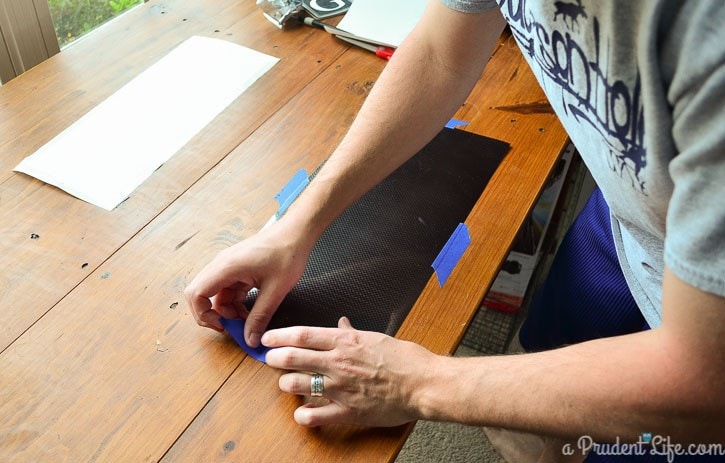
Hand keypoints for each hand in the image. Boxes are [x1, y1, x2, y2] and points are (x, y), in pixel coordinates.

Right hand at [184, 221, 311, 346]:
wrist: (297, 234)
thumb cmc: (287, 254)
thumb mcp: (275, 291)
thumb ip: (260, 317)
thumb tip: (250, 339)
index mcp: (226, 267)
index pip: (196, 293)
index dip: (202, 314)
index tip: (221, 326)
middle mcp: (222, 265)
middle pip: (201, 294)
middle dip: (213, 315)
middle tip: (232, 328)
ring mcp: (228, 266)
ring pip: (216, 295)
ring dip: (227, 311)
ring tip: (248, 321)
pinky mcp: (237, 269)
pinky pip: (228, 290)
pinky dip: (235, 303)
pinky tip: (250, 312)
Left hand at [263, 317, 439, 426]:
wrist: (423, 384)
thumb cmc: (406, 360)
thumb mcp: (376, 338)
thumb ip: (353, 332)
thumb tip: (341, 323)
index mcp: (346, 341)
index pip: (303, 335)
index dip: (279, 336)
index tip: (268, 338)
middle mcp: (338, 363)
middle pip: (293, 358)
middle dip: (275, 359)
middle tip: (270, 360)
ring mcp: (340, 388)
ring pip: (297, 385)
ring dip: (287, 384)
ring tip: (288, 384)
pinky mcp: (347, 411)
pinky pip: (313, 415)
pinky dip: (302, 414)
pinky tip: (302, 411)